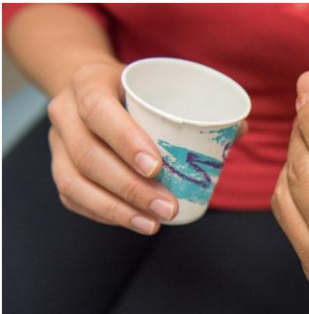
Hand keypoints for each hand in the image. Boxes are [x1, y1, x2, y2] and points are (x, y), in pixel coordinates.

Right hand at [47, 61, 247, 233]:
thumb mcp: (156, 84)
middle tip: (168, 208)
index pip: (99, 110)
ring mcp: (57, 142)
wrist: (89, 88)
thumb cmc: (133, 90)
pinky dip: (104, 214)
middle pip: (88, 155)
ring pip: (75, 182)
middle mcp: (64, 112)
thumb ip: (195, 104)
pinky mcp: (58, 167)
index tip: (157, 167)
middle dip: (130, 188)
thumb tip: (240, 128)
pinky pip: (72, 197)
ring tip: (154, 224)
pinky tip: (134, 222)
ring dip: (117, 209)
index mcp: (88, 82)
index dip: (125, 140)